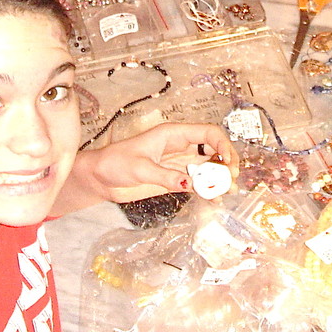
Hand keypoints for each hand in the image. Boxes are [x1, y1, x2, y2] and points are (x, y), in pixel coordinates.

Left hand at [74, 123, 237, 203]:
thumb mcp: (140, 168)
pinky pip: (197, 183)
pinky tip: (214, 199)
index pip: (207, 132)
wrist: (100, 178)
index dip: (222, 144)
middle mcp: (180, 147)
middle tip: (231, 180)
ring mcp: (178, 164)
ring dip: (219, 178)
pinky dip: (207, 190)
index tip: (229, 162)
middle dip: (225, 163)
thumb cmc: (115, 163)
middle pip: (212, 149)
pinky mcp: (174, 180)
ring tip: (227, 192)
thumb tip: (190, 184)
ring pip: (207, 168)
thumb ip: (165, 176)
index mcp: (173, 134)